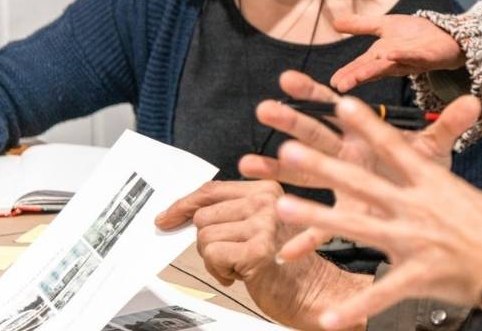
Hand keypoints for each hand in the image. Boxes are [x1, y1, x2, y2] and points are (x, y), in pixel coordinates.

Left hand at [155, 179, 362, 328]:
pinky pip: (212, 255)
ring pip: (205, 237)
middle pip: (203, 216)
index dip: (184, 204)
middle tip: (230, 255)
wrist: (314, 291)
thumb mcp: (261, 225)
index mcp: (268, 190)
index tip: (167, 217)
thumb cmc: (285, 262)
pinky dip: (219, 271)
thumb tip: (182, 212)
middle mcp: (268, 202)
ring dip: (214, 259)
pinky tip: (240, 274)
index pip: (212, 190)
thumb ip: (231, 212)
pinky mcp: (259, 249)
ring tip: (239, 265)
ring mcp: (264, 224)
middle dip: (208, 241)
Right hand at [239, 70, 479, 258]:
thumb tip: (474, 101)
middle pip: (313, 136)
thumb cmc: (423, 173)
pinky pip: (322, 229)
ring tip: (248, 165)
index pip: (334, 108)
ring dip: (276, 171)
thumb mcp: (433, 150)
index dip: (311, 92)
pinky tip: (286, 250)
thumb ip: (448, 126)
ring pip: (304, 176)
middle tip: (264, 109)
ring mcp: (340, 187)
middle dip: (289, 122)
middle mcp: (346, 158)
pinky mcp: (346, 217)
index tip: (288, 78)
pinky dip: (306, 240)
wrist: (432, 210)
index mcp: (363, 137)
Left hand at [267, 95, 481, 328]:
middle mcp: (418, 208)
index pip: (396, 148)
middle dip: (323, 166)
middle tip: (289, 149)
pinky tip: (327, 319)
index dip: (367, 124)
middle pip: (362, 182)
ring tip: (282, 209)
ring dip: (315, 219)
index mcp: (438, 186)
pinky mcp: (417, 276)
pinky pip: (379, 294)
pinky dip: (353, 308)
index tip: (339, 103)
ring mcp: (413, 241)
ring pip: (354, 227)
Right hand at [329, 14, 464, 91]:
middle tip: (340, 87)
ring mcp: (410, 59)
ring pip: (390, 65)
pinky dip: (403, 55)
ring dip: (375, 69)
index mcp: (381, 55)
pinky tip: (391, 54)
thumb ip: (360, 25)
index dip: (347, 73)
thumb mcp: (384, 26)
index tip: (332, 83)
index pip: (361, 65)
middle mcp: (393, 61)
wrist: (447, 37)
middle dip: (356, 77)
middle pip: (372, 69)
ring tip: (360, 75)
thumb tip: (334, 22)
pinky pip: (414, 55)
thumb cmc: (415, 35)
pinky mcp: (427, 55)